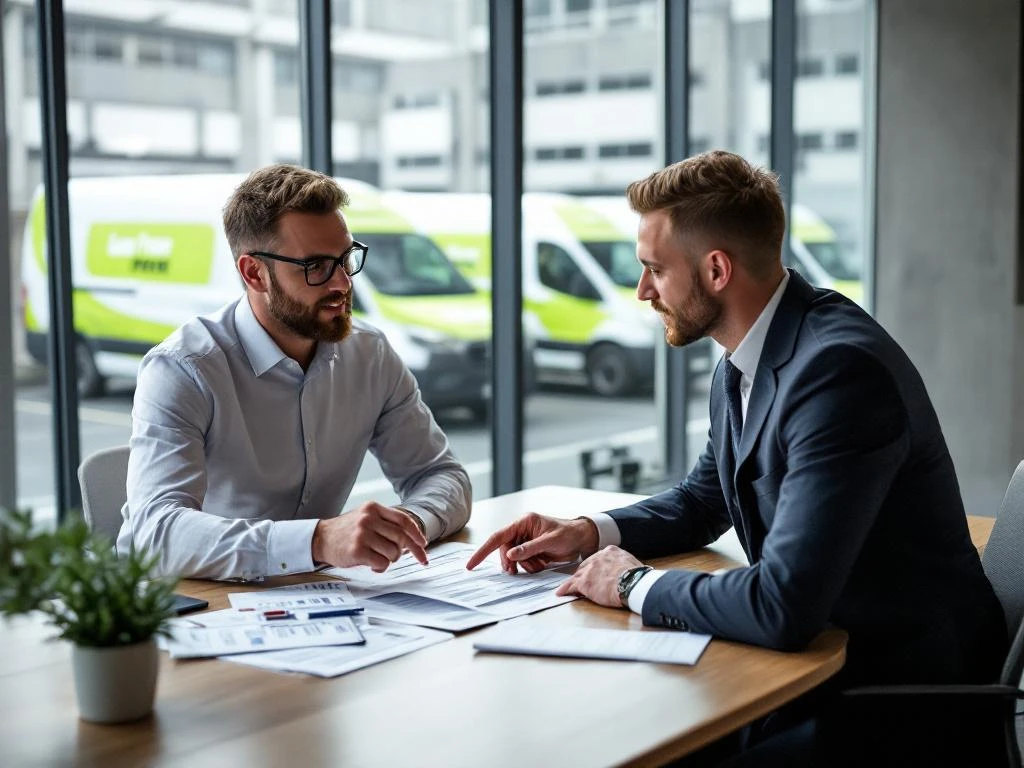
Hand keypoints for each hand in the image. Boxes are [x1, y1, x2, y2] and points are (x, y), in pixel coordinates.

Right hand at [312, 501, 427, 571]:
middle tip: (416, 558)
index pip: (403, 520)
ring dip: (391, 559)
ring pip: (393, 552)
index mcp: (373, 508)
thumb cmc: (346, 531)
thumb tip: (412, 539)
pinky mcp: (357, 550)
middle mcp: (368, 519)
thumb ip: (386, 523)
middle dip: (411, 550)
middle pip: (401, 537)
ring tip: (380, 558)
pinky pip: (382, 563)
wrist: (320, 538)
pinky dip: (381, 567)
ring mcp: (362, 534)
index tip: (423, 544)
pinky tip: (373, 565)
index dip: (416, 534)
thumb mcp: (365, 517)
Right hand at [466, 513, 598, 573]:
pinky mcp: (531, 550)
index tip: (471, 564)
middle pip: (505, 550)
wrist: (583, 539)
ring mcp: (526, 541)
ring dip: (524, 565)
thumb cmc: (569, 534)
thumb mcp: (550, 541)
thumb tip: (510, 554)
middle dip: (511, 562)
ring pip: (514, 558)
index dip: (483, 551)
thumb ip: (529, 548)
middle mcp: (522, 530)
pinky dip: (530, 567)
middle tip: (515, 571)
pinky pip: (523, 563)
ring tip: (539, 563)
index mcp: (524, 522)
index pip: (498, 536)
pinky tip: (542, 563)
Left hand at [555, 546, 643, 607]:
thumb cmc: (638, 577)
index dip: (596, 567)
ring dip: (574, 582)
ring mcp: (589, 569)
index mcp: (610, 551)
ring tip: (569, 587)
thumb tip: (632, 572)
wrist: (633, 584)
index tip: (596, 572)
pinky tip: (562, 592)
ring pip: (578, 575)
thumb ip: (626, 565)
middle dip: (584, 574)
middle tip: (584, 581)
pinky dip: (566, 589)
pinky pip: (571, 585)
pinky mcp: (584, 582)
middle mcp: (598, 557)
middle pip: (586, 566)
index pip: (598, 559)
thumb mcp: (633, 564)